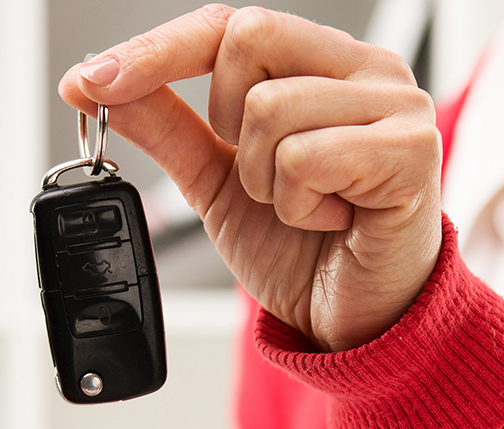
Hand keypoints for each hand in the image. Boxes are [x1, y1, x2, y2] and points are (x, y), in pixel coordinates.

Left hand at [59, 4, 442, 351]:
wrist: (358, 323)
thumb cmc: (306, 248)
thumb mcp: (216, 181)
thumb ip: (164, 125)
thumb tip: (92, 83)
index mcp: (324, 64)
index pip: (229, 24)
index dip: (156, 49)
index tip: (90, 81)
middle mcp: (367, 70)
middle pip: (248, 38)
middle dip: (227, 122)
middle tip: (262, 177)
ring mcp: (398, 103)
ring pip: (271, 107)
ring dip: (265, 179)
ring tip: (306, 206)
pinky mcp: (413, 149)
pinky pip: (307, 155)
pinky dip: (299, 202)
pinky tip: (332, 219)